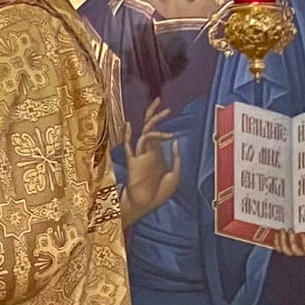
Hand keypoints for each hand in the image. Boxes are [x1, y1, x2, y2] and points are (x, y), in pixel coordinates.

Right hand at [125, 98, 181, 221]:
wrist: (146, 205)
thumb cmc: (160, 193)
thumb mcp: (175, 175)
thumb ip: (176, 158)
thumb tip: (175, 141)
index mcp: (157, 154)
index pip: (158, 132)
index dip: (161, 121)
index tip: (168, 110)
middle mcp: (148, 151)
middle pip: (150, 127)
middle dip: (154, 114)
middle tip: (158, 100)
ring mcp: (140, 156)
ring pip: (144, 133)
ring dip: (153, 122)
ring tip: (163, 112)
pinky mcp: (133, 162)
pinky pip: (129, 146)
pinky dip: (128, 135)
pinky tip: (129, 125)